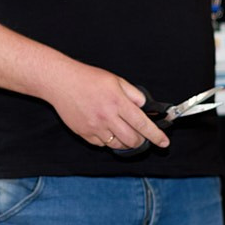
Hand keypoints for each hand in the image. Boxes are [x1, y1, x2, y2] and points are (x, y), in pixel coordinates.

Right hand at [43, 62, 167, 151]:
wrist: (61, 82)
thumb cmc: (88, 78)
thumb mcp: (116, 80)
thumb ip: (133, 95)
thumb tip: (145, 108)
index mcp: (118, 102)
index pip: (143, 124)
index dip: (156, 135)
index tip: (164, 143)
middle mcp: (107, 117)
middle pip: (132, 140)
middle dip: (141, 141)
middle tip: (141, 136)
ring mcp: (95, 127)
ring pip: (118, 145)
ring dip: (125, 142)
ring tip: (124, 132)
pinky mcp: (84, 133)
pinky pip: (102, 144)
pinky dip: (108, 141)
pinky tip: (107, 130)